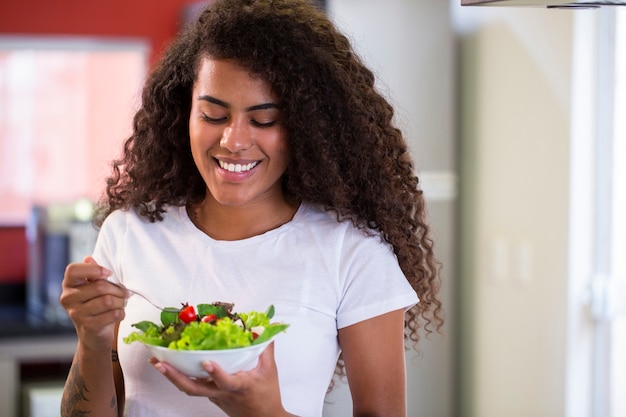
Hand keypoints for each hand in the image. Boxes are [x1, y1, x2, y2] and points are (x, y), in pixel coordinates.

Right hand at [60, 256, 127, 351]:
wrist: (93, 334)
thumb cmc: (95, 304)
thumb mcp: (92, 287)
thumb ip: (92, 272)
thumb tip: (89, 258)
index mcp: (68, 285)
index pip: (72, 269)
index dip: (93, 269)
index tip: (108, 273)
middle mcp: (68, 298)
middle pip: (100, 286)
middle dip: (118, 289)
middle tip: (125, 292)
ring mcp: (76, 314)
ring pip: (108, 301)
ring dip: (122, 301)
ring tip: (123, 302)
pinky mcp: (88, 326)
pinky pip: (113, 314)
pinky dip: (121, 312)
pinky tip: (119, 313)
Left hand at [150, 342, 295, 416]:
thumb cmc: (266, 395)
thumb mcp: (270, 370)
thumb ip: (266, 347)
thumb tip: (268, 328)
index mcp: (239, 386)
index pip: (226, 382)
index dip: (215, 373)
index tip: (207, 362)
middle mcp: (221, 392)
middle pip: (194, 388)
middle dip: (174, 376)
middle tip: (160, 363)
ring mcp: (213, 395)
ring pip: (189, 388)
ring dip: (171, 376)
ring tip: (157, 362)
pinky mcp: (210, 395)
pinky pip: (192, 386)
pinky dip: (180, 376)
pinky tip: (170, 365)